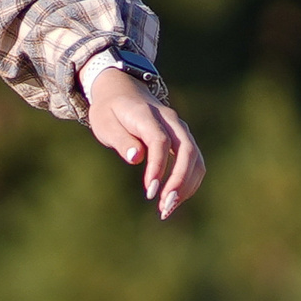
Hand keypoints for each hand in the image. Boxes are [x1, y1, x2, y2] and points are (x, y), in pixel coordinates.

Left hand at [87, 77, 204, 218]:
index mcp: (147, 114)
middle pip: (187, 150)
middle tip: (164, 207)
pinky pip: (194, 162)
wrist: (123, 92)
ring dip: (186, 185)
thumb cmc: (110, 111)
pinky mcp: (184, 139)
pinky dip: (188, 182)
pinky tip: (173, 199)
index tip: (150, 191)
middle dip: (179, 181)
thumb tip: (136, 158)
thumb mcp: (105, 123)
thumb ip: (121, 140)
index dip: (158, 167)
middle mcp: (171, 120)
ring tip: (167, 209)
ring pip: (195, 158)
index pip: (160, 141)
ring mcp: (180, 129)